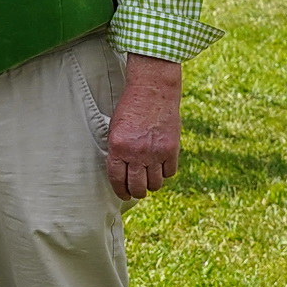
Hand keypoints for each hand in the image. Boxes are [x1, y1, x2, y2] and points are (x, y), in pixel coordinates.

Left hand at [105, 55, 181, 199]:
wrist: (152, 92)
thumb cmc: (130, 109)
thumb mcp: (115, 129)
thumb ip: (118, 151)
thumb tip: (122, 173)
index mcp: (118, 148)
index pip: (117, 179)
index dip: (120, 191)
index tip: (123, 195)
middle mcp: (136, 154)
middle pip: (137, 186)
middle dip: (136, 192)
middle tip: (137, 191)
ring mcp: (155, 153)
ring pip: (155, 183)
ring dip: (152, 185)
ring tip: (149, 180)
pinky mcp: (172, 150)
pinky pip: (170, 173)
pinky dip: (165, 173)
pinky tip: (161, 168)